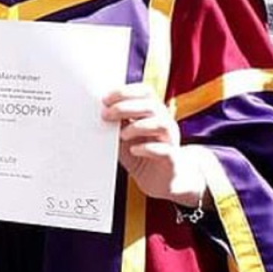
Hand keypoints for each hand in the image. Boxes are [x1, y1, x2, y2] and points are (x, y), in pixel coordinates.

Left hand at [101, 83, 207, 207]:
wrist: (158, 179)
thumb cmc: (139, 153)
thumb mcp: (123, 136)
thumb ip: (115, 123)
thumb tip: (100, 111)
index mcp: (153, 112)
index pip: (145, 92)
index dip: (126, 92)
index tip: (106, 99)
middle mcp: (165, 122)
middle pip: (151, 106)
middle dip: (126, 107)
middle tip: (106, 114)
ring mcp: (170, 140)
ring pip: (162, 124)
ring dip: (138, 126)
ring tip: (122, 135)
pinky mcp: (172, 159)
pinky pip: (165, 150)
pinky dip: (147, 148)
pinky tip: (134, 150)